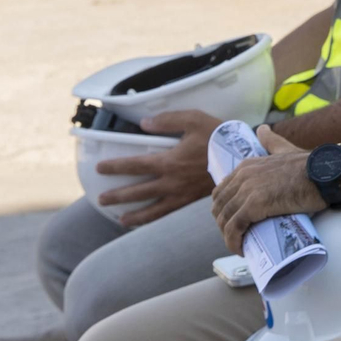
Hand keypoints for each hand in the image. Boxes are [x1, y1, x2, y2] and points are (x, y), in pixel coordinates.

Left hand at [94, 109, 221, 227]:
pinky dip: (156, 219)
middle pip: (138, 191)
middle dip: (118, 196)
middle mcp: (172, 181)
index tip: (100, 168)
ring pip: (153, 209)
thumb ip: (167, 120)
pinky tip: (149, 222)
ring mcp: (181, 194)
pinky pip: (169, 213)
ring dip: (135, 215)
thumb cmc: (217, 136)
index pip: (135, 165)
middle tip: (101, 199)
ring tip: (121, 220)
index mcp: (169, 161)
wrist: (241, 157)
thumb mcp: (193, 119)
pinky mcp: (191, 200)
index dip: (115, 166)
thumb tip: (144, 123)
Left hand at [209, 125, 324, 252]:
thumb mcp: (285, 149)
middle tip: (238, 238)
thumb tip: (262, 129)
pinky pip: (235, 227)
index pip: (221, 191)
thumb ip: (272, 141)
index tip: (235, 223)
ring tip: (240, 246)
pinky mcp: (255, 205)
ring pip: (225, 219)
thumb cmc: (310, 166)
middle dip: (224, 225)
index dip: (224, 210)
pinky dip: (233, 241)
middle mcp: (242, 176)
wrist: (325, 174)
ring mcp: (247, 190)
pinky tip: (240, 250)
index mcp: (247, 166)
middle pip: (220, 207)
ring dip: (228, 237)